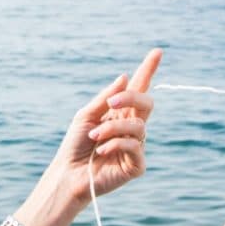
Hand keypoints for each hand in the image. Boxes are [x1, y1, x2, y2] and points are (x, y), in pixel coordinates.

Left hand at [55, 48, 163, 205]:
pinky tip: (102, 150)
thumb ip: (106, 97)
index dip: (148, 70)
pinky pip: (134, 146)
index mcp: (120, 113)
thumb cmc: (75, 145)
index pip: (138, 88)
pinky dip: (116, 144)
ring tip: (94, 137)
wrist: (67, 174)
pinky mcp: (137, 165)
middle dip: (131, 97)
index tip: (157, 51)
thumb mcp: (87, 115)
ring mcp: (136, 146)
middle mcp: (131, 127)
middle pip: (146, 102)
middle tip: (111, 103)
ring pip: (138, 125)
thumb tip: (125, 77)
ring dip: (112, 128)